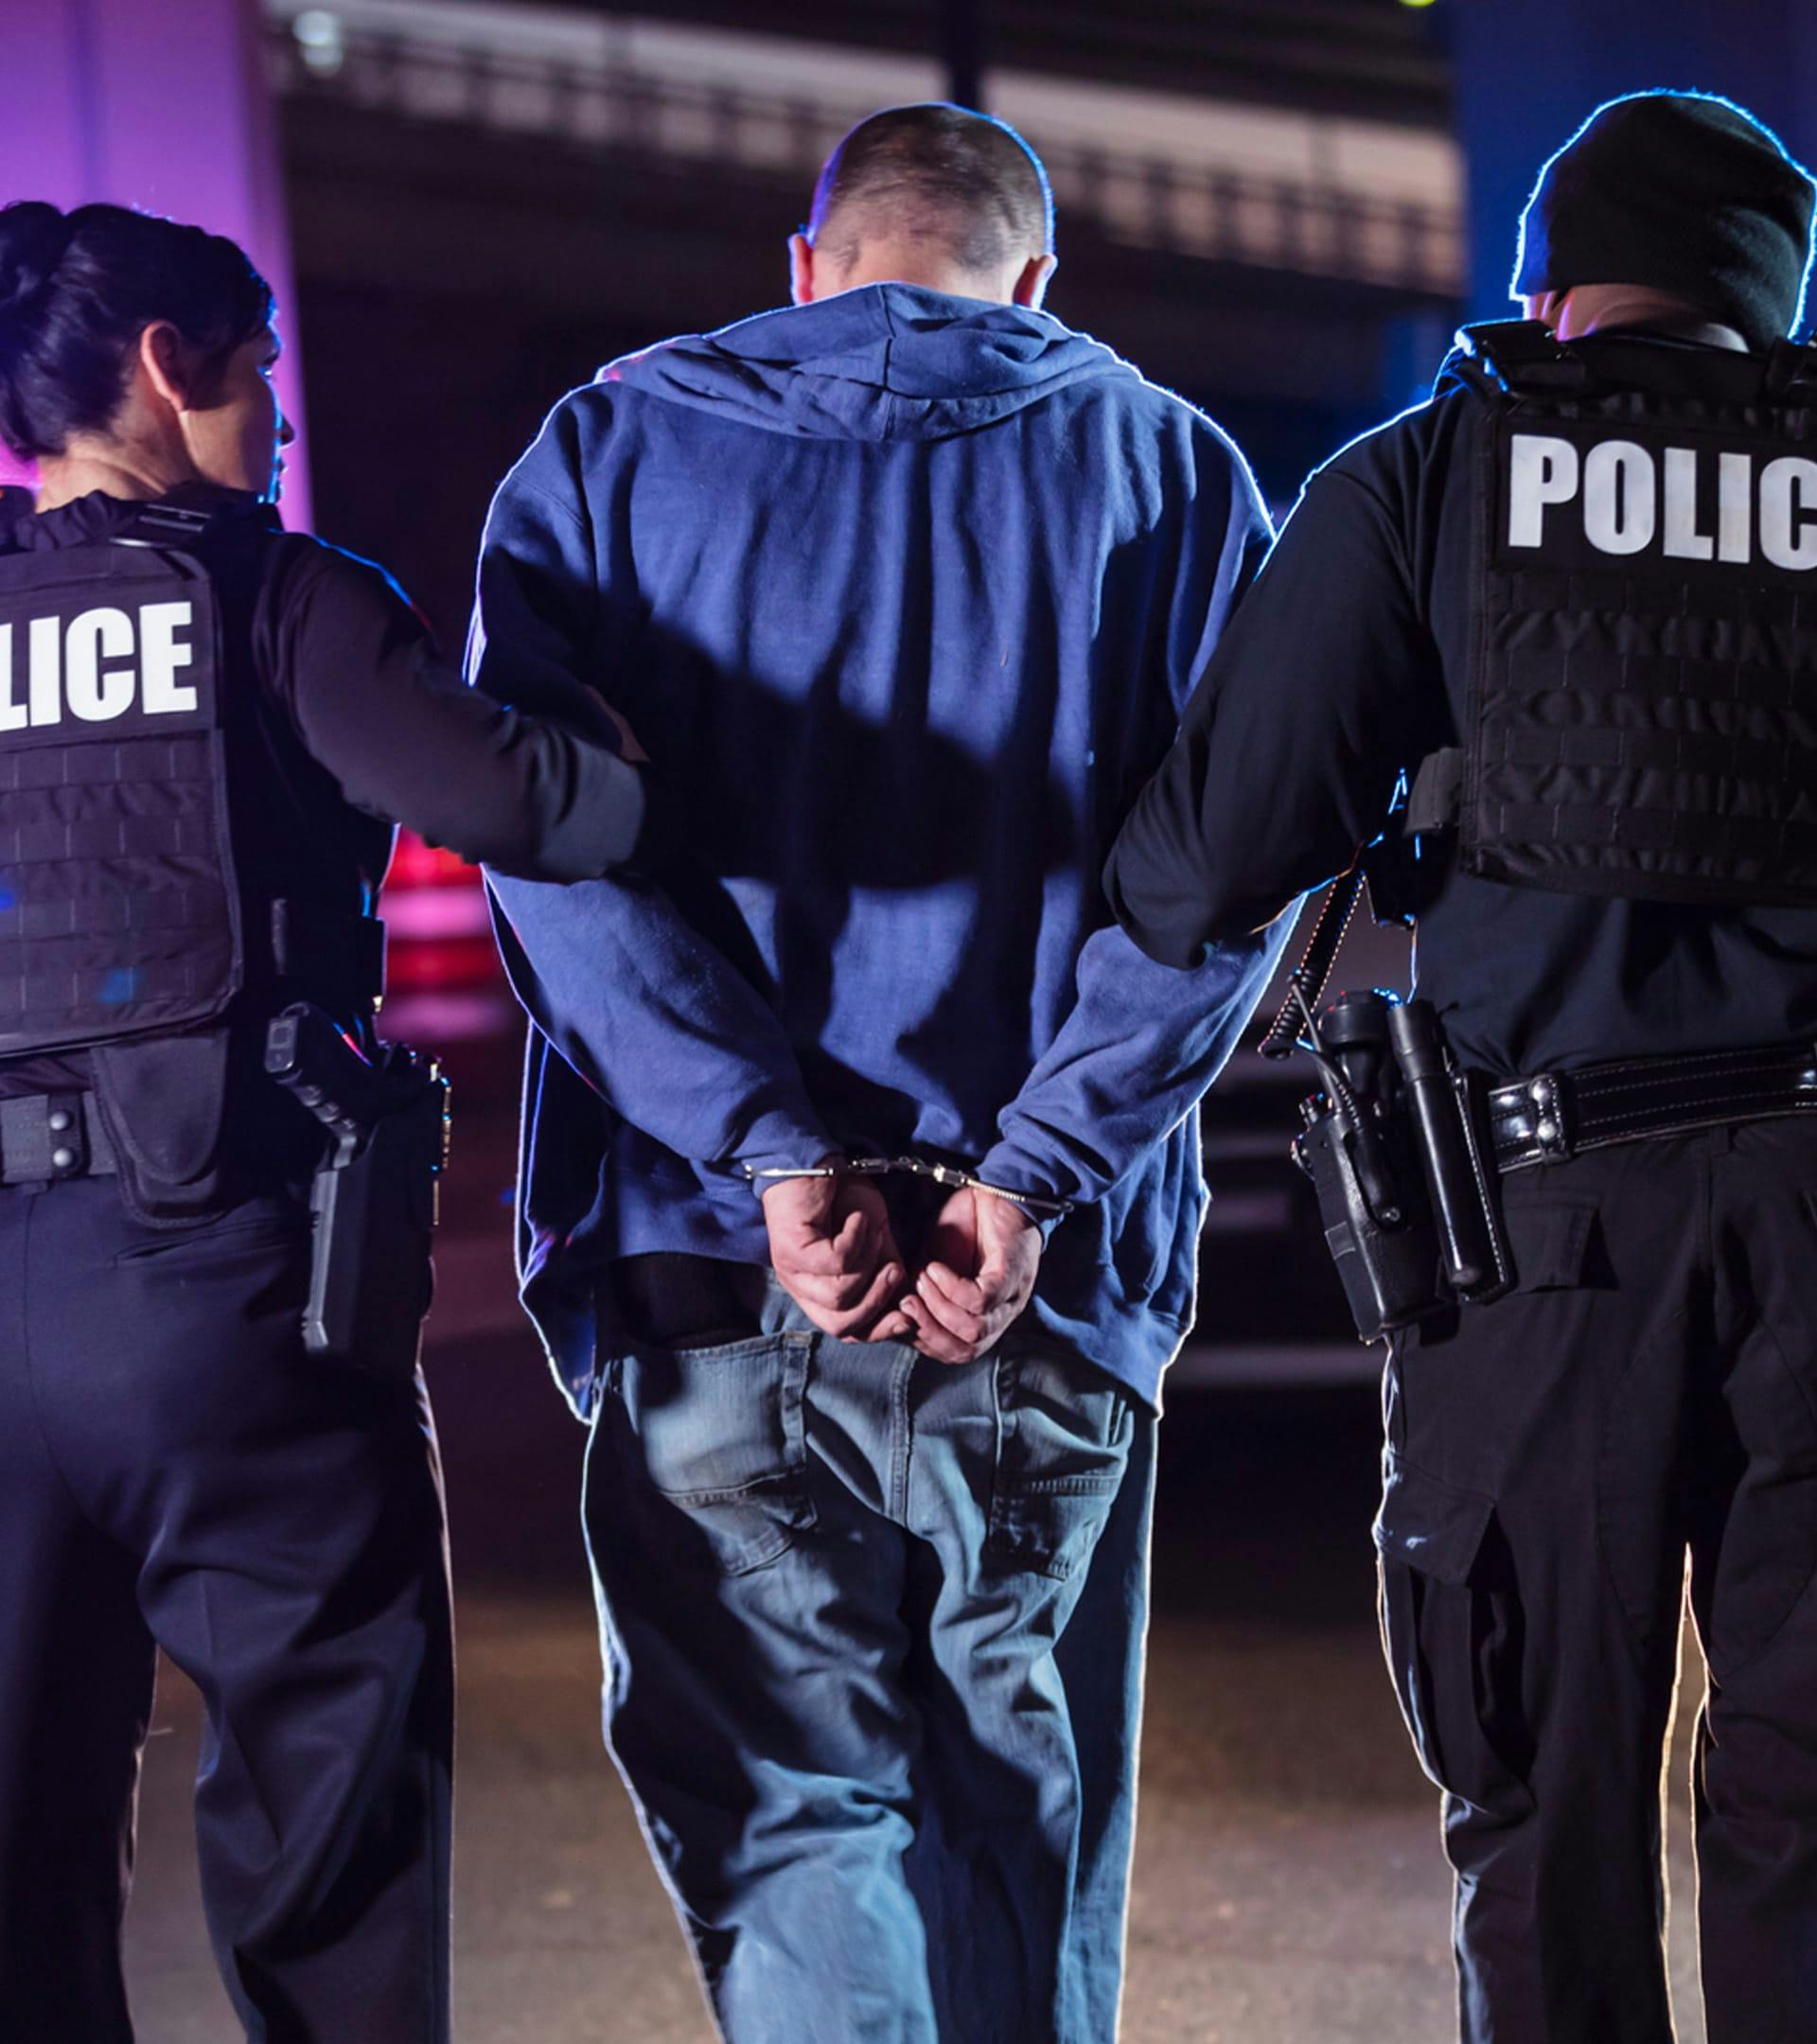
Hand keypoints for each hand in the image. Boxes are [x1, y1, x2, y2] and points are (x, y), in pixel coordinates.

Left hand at [760, 1163, 913, 1342]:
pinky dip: (856, 1240)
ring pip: (840, 1296)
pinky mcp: (790, 1249)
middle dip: (877, 1301)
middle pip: (841, 1324)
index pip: (846, 1331)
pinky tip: (856, 1220)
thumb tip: (910, 1311)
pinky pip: (835, 1262)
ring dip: (868, 1262)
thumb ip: (888, 1275)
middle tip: (894, 1270)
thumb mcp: (875, 1243)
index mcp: (817, 1294)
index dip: (879, 1330)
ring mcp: (791, 1271)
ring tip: (872, 1233)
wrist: (815, 1161)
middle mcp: (800, 1288)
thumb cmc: (844, 1201)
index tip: (909, 1317)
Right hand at [901, 1188, 1041, 1364]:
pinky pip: (981, 1299)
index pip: (954, 1352)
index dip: (923, 1340)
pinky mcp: (1012, 1275)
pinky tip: (936, 1269)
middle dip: (928, 1332)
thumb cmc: (963, 1227)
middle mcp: (1000, 1315)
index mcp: (982, 1319)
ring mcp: (1010, 1297)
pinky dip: (952, 1288)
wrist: (993, 1190)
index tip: (898, 1316)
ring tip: (921, 1279)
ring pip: (973, 1330)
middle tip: (906, 1304)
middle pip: (965, 1350)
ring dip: (938, 1308)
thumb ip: (918, 1291)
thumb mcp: (932, 1265)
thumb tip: (893, 1315)